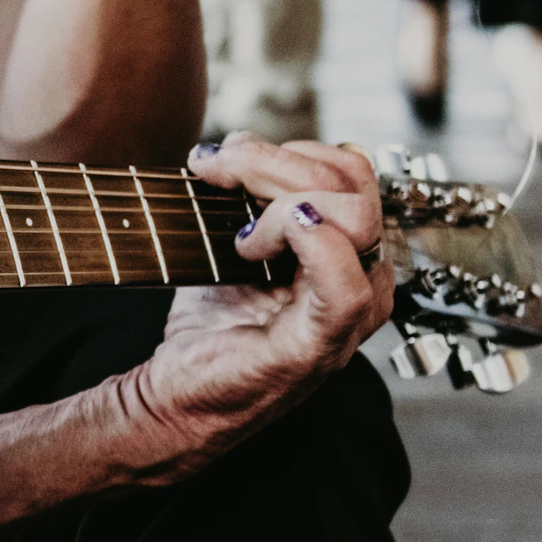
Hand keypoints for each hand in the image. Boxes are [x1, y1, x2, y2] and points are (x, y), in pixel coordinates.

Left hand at [111, 134, 390, 481]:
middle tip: (216, 173)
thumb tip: (240, 145)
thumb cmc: (211, 321)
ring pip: (353, 218)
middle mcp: (362, 280)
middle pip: (352, 183)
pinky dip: (310, 245)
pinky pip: (345, 287)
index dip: (286, 148)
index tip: (221, 159)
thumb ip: (250, 194)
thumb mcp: (230, 240)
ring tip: (232, 230)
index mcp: (347, 252)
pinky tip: (253, 242)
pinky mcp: (319, 348)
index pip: (349, 170)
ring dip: (277, 197)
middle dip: (275, 160)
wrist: (178, 396)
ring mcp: (348, 317)